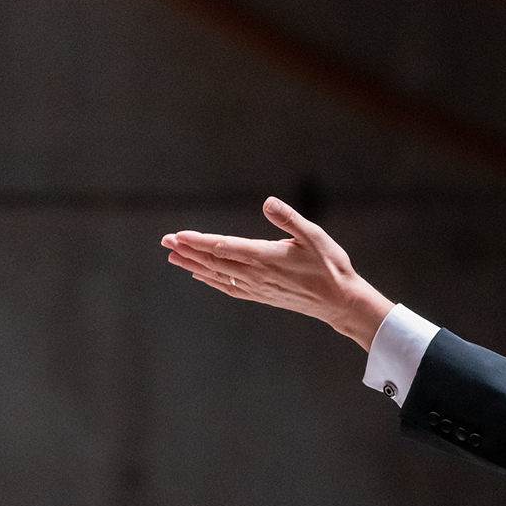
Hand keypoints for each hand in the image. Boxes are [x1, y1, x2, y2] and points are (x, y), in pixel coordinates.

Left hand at [162, 198, 395, 350]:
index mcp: (265, 256)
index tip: (177, 236)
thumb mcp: (314, 236)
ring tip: (173, 257)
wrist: (340, 302)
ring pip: (217, 275)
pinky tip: (200, 275)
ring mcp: (256, 287)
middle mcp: (255, 274)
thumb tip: (268, 202)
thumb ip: (289, 218)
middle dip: (187, 251)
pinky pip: (228, 287)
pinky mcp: (261, 295)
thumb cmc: (330, 265)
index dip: (198, 241)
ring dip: (193, 265)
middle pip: (213, 261)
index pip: (223, 247)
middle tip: (164, 242)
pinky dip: (210, 280)